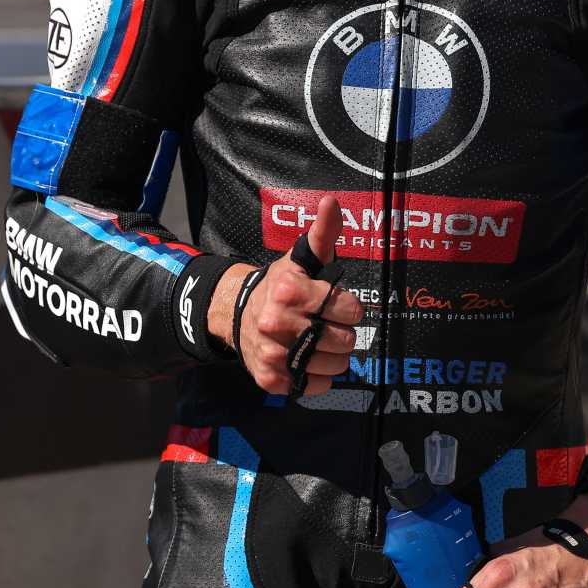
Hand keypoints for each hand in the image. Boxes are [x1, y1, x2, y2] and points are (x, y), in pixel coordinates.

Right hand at [207, 195, 362, 395]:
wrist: (237, 315)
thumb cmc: (281, 285)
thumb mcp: (301, 257)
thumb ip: (323, 232)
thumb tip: (332, 201)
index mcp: (290, 290)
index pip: (351, 310)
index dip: (348, 308)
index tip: (334, 304)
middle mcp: (278, 323)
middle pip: (345, 341)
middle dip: (342, 332)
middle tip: (326, 324)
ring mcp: (273, 354)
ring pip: (335, 366)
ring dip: (333, 356)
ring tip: (319, 342)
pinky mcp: (270, 379)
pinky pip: (316, 386)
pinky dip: (318, 376)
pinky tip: (307, 360)